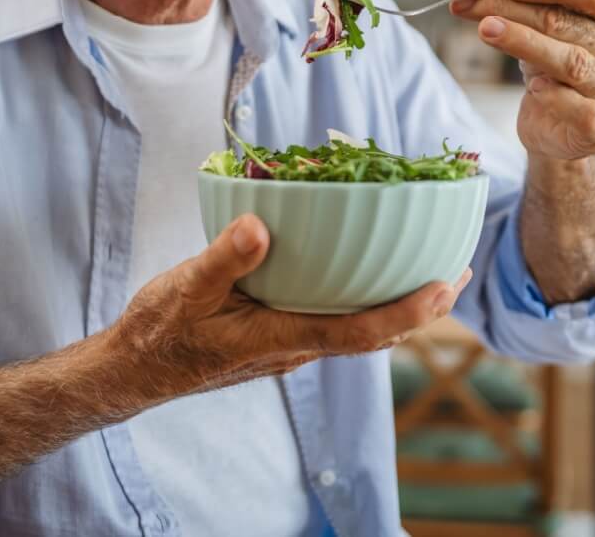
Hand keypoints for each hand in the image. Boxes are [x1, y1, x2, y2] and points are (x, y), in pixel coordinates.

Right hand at [113, 214, 470, 402]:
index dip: (406, 312)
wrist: (134, 369)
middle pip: (375, 334)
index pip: (359, 332)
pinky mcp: (278, 336)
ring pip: (358, 329)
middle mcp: (295, 348)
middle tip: (460, 270)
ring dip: (400, 305)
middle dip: (422, 308)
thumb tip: (260, 224)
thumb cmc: (159, 332)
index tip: (444, 287)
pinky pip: (335, 321)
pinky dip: (365, 300)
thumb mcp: (185, 288)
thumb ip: (224, 259)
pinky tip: (365, 272)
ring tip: (432, 271)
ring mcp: (289, 346)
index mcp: (280, 339)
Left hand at [452, 0, 594, 161]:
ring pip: (569, 61)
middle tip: (473, 5)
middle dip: (514, 9)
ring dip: (522, 41)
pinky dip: (552, 95)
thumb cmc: (556, 68)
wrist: (559, 129)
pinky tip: (532, 86)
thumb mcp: (553, 24)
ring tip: (485, 29)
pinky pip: (577, 108)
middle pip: (568, 22)